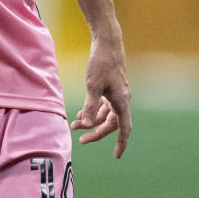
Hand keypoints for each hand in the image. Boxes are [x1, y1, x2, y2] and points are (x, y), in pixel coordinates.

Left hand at [71, 34, 131, 157]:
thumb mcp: (93, 86)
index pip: (124, 128)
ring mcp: (117, 93)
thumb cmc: (101, 63)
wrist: (107, 42)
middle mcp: (122, 99)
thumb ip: (89, 107)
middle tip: (81, 141)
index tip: (116, 155)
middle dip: (96, 132)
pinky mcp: (111, 87)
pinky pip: (103, 105)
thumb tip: (85, 125)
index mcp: (121, 101)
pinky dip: (93, 110)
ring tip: (74, 125)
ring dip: (91, 120)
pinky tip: (81, 113)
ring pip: (105, 114)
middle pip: (111, 123)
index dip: (121, 143)